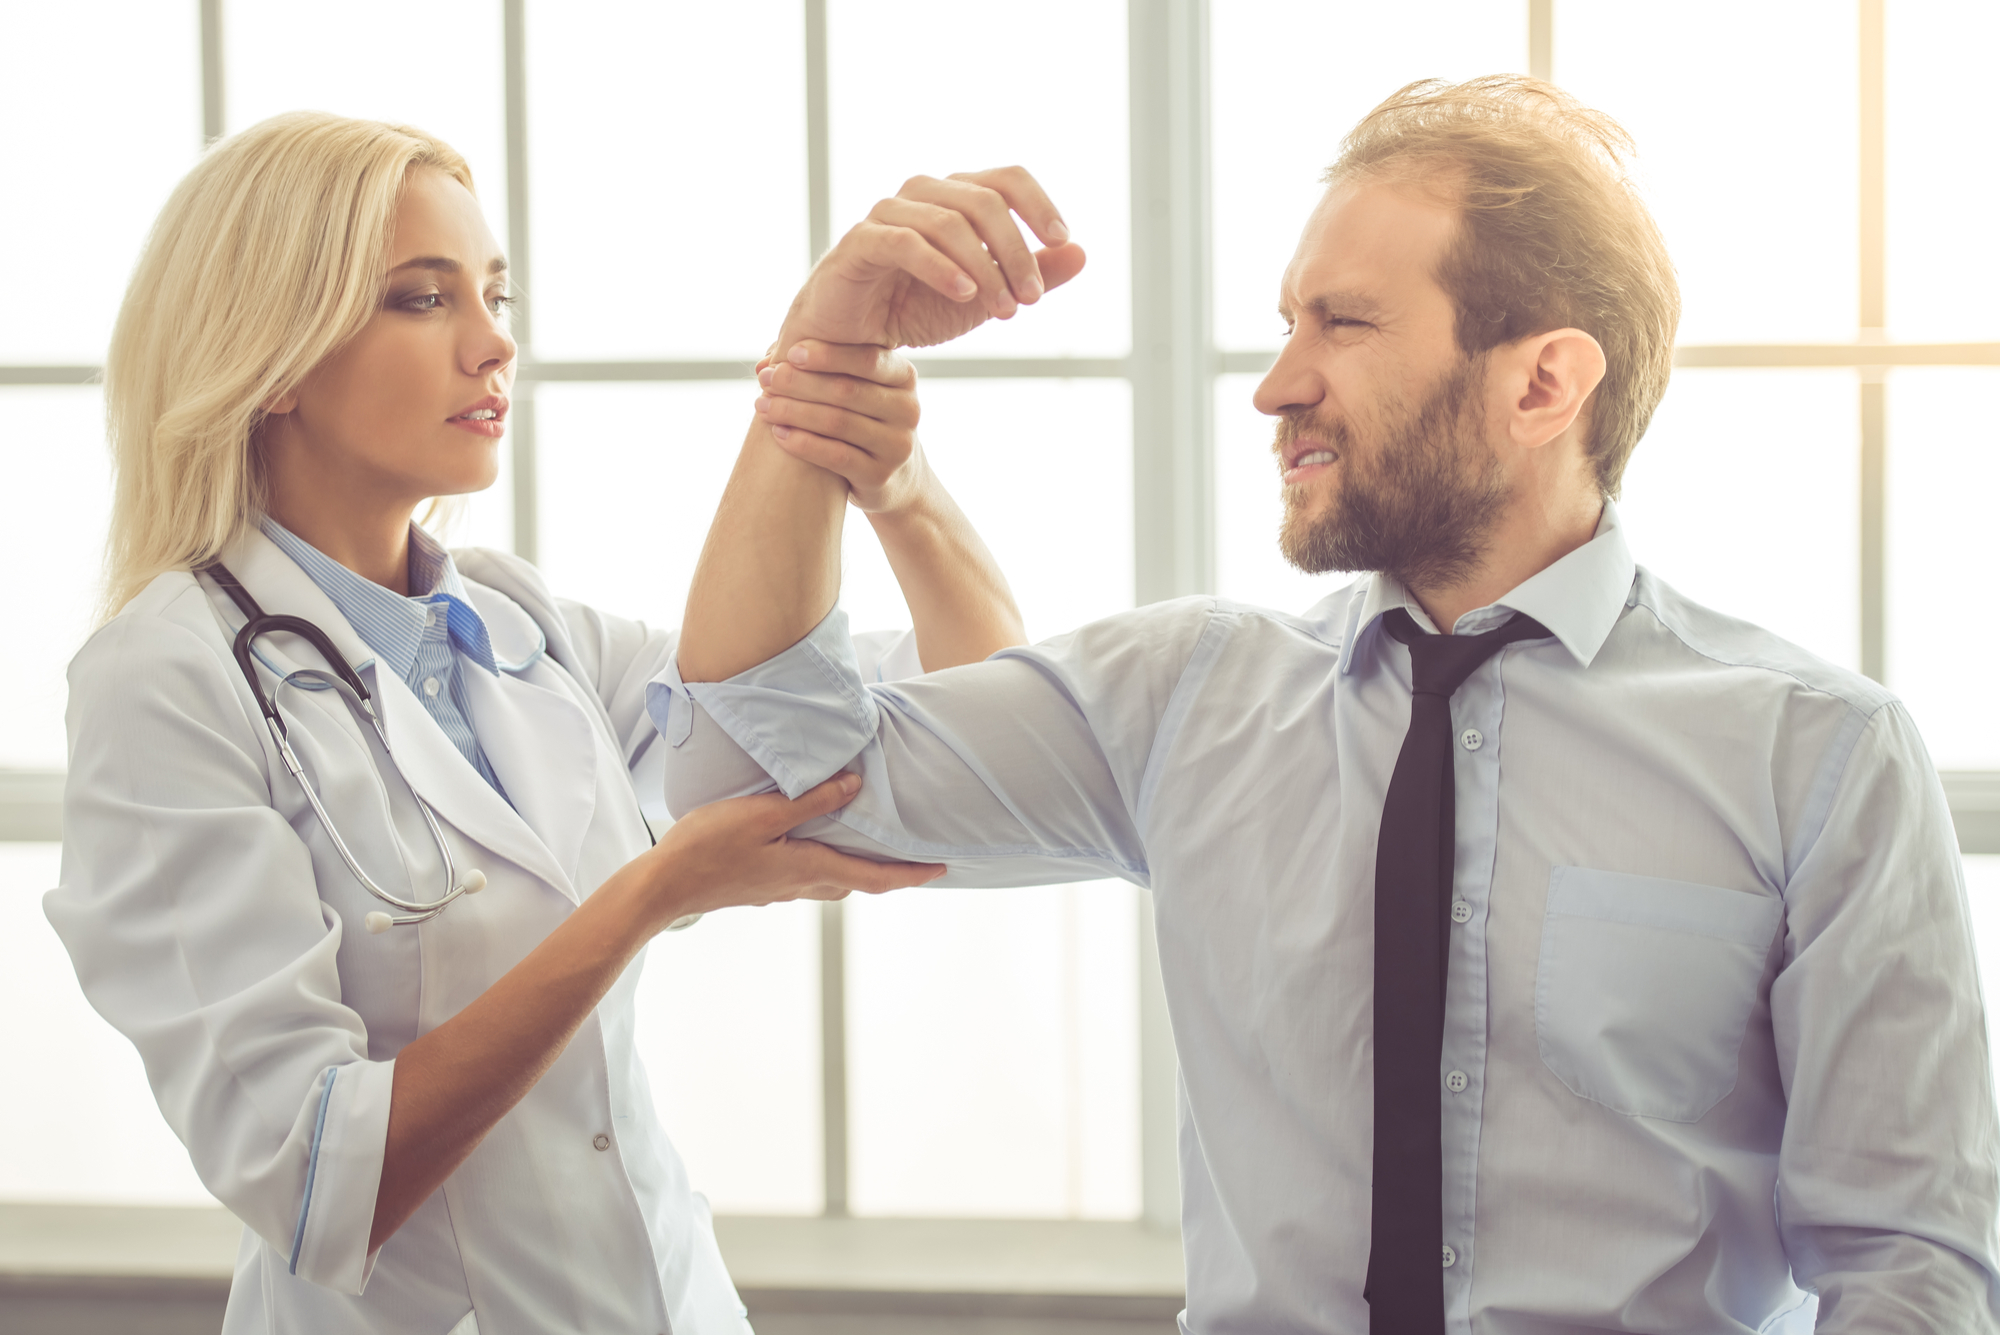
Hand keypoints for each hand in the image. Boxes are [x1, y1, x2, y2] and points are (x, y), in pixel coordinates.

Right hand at [636, 773, 942, 929]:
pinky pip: (807, 875)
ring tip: (871, 845)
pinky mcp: (760, 885)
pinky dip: (826, 863)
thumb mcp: (762, 814)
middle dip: (889, 873)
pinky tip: (815, 844)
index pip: (875, 878)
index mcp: (810, 870)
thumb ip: (810, 801)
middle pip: (858, 883)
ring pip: (832, 880)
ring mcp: (779, 890)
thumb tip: (854, 786)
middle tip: (913, 855)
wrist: (662, 887)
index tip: (943, 869)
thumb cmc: (708, 848)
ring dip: (857, 867)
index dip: (912, 874)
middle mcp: (801, 886)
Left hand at [754, 341, 925, 512]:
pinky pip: (836, 456)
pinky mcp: (881, 475)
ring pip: (838, 423)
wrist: (893, 477)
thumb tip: (765, 361)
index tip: (791, 353)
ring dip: (794, 412)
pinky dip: (804, 444)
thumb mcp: (859, 388)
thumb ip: (822, 366)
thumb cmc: (863, 419)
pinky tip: (779, 434)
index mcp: (904, 377)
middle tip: (765, 379)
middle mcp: (908, 409)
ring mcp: (897, 445)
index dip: (827, 355)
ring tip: (762, 406)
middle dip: (799, 383)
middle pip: (846, 390)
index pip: (866, 359)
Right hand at [779, 167, 1086, 350]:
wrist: (854, 341)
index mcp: (957, 197)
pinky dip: (941, 267)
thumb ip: (1034, 275)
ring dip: (985, 268)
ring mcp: (889, 213)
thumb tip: (1082, 253)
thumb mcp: (989, 296)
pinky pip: (906, 243)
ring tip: (1004, 310)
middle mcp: (924, 194)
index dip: (1039, 203)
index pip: (1006, 178)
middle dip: (1016, 251)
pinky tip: (965, 294)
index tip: (1062, 238)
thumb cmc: (917, 308)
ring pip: (949, 222)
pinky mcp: (861, 241)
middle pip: (984, 200)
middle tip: (1031, 299)